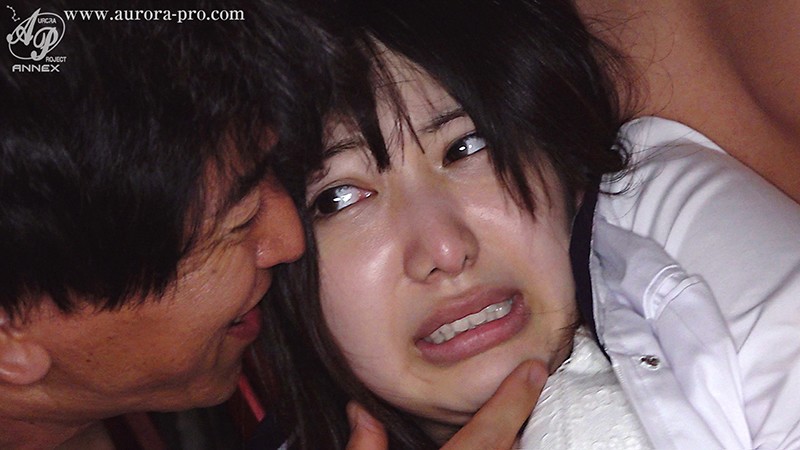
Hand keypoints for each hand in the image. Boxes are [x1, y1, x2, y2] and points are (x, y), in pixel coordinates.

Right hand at [345, 359, 547, 449]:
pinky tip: (505, 442)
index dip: (514, 399)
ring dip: (516, 440)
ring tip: (519, 419)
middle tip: (530, 389)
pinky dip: (508, 449)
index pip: (489, 432)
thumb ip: (365, 447)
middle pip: (512, 448)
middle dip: (522, 419)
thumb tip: (359, 412)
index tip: (532, 371)